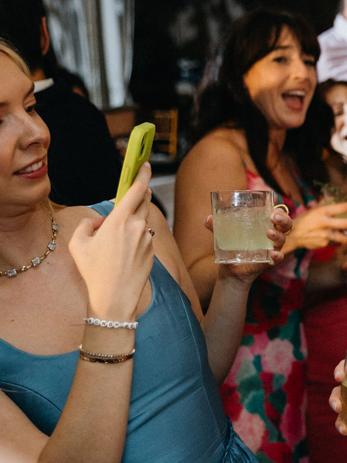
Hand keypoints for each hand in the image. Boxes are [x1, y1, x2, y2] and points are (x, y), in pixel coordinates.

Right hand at [69, 163, 154, 319]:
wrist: (114, 297)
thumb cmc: (94, 271)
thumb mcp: (78, 244)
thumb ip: (88, 224)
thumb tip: (100, 222)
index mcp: (120, 220)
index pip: (136, 190)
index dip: (143, 175)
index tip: (146, 165)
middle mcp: (138, 226)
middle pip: (143, 202)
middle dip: (138, 197)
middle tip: (129, 198)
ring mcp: (148, 239)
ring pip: (142, 222)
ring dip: (132, 224)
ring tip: (114, 244)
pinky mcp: (153, 251)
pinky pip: (143, 238)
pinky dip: (135, 240)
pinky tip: (122, 255)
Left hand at [207, 207, 291, 284]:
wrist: (229, 270)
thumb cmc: (231, 248)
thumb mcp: (223, 235)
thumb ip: (216, 227)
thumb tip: (208, 218)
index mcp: (263, 224)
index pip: (277, 213)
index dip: (278, 209)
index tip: (272, 206)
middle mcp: (271, 235)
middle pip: (286, 224)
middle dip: (283, 218)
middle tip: (273, 217)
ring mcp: (272, 248)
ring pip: (283, 239)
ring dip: (278, 235)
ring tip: (269, 232)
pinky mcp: (269, 260)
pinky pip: (278, 257)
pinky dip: (277, 256)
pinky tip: (273, 254)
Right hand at [286, 201, 346, 251]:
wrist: (294, 235)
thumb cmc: (306, 220)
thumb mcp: (315, 209)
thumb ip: (326, 204)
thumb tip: (335, 197)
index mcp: (324, 211)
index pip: (344, 207)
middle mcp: (326, 223)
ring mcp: (326, 235)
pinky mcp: (326, 244)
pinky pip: (339, 242)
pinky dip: (346, 241)